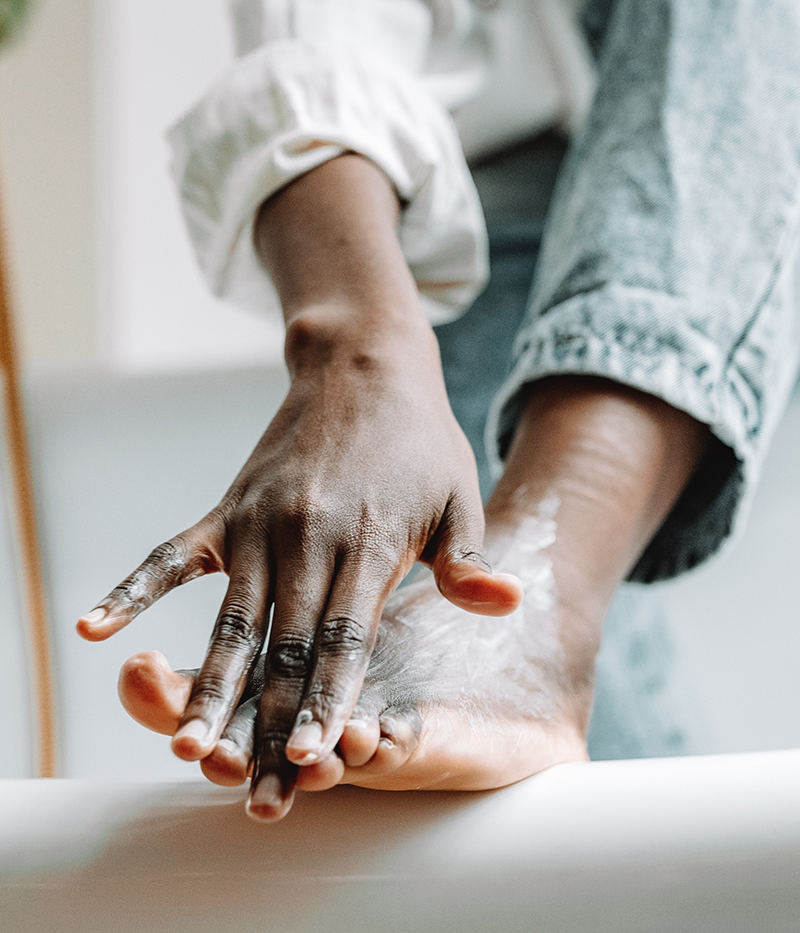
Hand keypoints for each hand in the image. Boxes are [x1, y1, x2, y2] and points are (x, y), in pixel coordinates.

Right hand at [77, 155, 521, 817]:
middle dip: (271, 726)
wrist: (363, 366)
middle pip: (285, 650)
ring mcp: (258, 524)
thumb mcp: (459, 496)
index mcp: (366, 543)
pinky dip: (132, 593)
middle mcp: (304, 538)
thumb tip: (507, 604)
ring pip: (231, 623)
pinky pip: (170, 558)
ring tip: (186, 749)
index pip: (345, 641)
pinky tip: (94, 632)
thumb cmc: (419, 442)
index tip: (313, 762)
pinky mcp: (227, 509)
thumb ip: (468, 559)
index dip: (329, 703)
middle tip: (254, 794)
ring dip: (208, 689)